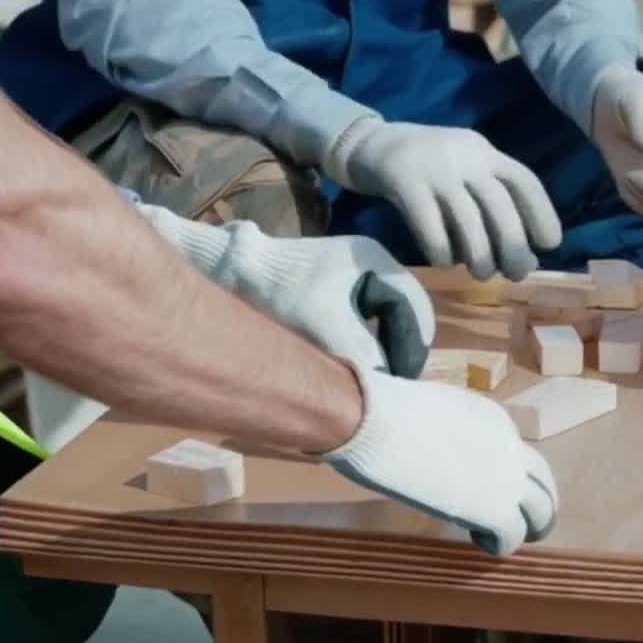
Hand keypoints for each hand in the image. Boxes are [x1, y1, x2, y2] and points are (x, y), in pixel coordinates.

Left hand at [138, 206, 436, 376]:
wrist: (229, 270)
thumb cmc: (279, 291)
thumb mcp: (324, 322)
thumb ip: (362, 350)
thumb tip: (387, 381)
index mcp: (375, 260)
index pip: (413, 304)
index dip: (413, 343)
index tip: (406, 376)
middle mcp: (369, 263)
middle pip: (403, 310)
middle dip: (402, 346)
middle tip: (396, 381)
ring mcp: (350, 275)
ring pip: (385, 316)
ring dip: (386, 346)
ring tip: (379, 377)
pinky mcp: (331, 288)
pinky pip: (365, 318)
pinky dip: (368, 341)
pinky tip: (357, 364)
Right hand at [320, 369, 558, 554]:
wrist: (375, 419)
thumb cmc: (387, 409)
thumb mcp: (433, 409)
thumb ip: (446, 428)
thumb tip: (433, 440)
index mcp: (494, 419)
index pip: (515, 453)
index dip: (504, 474)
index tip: (484, 486)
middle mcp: (510, 446)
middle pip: (543, 482)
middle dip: (537, 504)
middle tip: (525, 523)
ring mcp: (507, 479)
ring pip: (542, 510)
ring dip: (530, 527)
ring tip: (510, 538)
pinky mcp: (494, 509)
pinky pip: (512, 536)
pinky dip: (500, 544)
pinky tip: (480, 542)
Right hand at [324, 118, 561, 280]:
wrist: (368, 144)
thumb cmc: (428, 170)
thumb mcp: (465, 176)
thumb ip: (492, 209)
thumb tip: (526, 260)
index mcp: (485, 152)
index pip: (524, 180)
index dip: (541, 213)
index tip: (550, 245)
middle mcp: (465, 156)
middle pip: (499, 203)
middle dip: (513, 243)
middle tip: (517, 273)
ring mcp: (433, 167)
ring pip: (467, 217)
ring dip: (480, 253)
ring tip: (482, 274)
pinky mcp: (403, 180)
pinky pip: (428, 223)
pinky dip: (440, 249)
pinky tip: (443, 263)